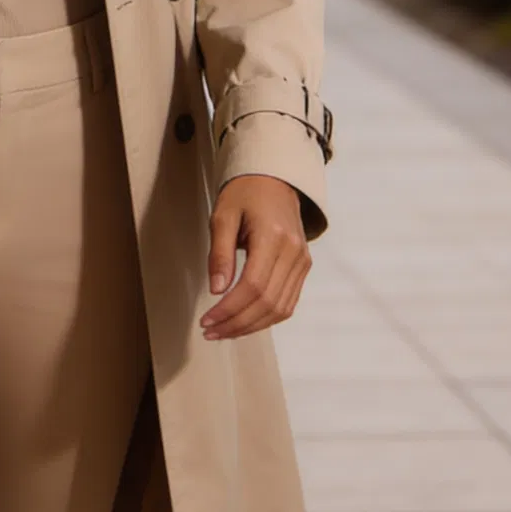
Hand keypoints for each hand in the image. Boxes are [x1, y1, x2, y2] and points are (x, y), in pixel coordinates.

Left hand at [201, 175, 310, 340]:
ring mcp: (302, 261)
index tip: (207, 320)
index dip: (229, 309)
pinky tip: (245, 321)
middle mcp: (293, 252)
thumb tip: (217, 290)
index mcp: (273, 236)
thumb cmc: (245, 193)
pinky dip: (267, 318)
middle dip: (237, 324)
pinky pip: (288, 302)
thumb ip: (220, 253)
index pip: (253, 286)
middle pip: (267, 302)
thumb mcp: (223, 216)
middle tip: (211, 331)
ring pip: (280, 308)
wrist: (274, 179)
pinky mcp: (303, 267)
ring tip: (224, 331)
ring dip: (251, 326)